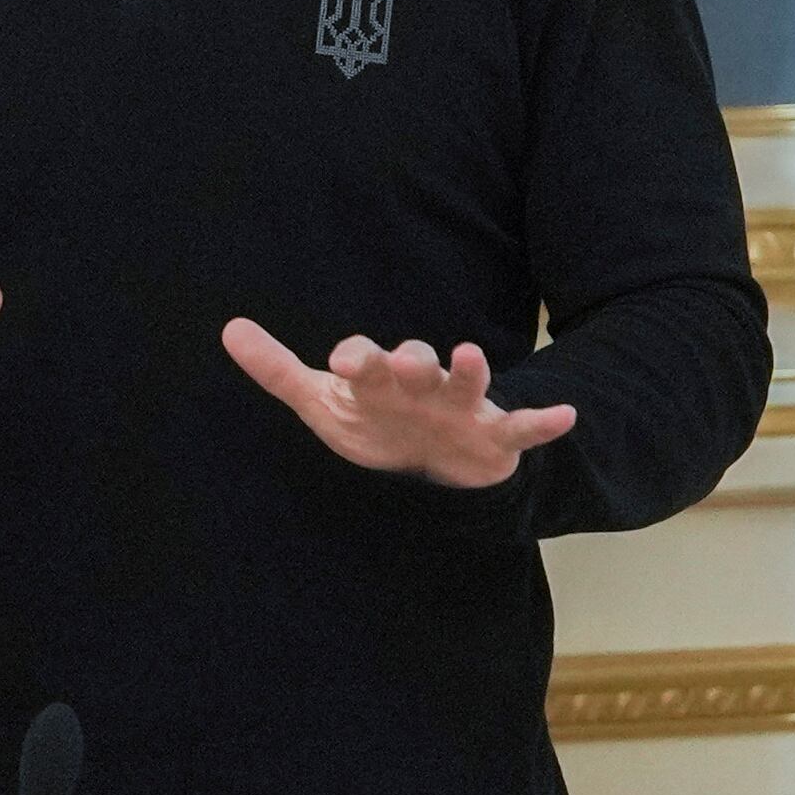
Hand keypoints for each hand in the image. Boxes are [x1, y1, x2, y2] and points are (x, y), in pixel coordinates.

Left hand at [220, 319, 576, 489]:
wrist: (427, 465)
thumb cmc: (372, 422)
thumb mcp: (321, 402)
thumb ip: (278, 369)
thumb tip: (228, 329)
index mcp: (377, 379)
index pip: (364, 360)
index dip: (357, 359)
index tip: (344, 361)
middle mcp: (419, 385)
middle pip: (416, 363)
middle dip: (410, 361)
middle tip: (404, 361)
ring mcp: (459, 408)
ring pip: (465, 383)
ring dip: (470, 370)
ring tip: (472, 354)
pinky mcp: (493, 437)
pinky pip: (521, 428)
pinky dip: (544, 422)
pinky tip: (566, 415)